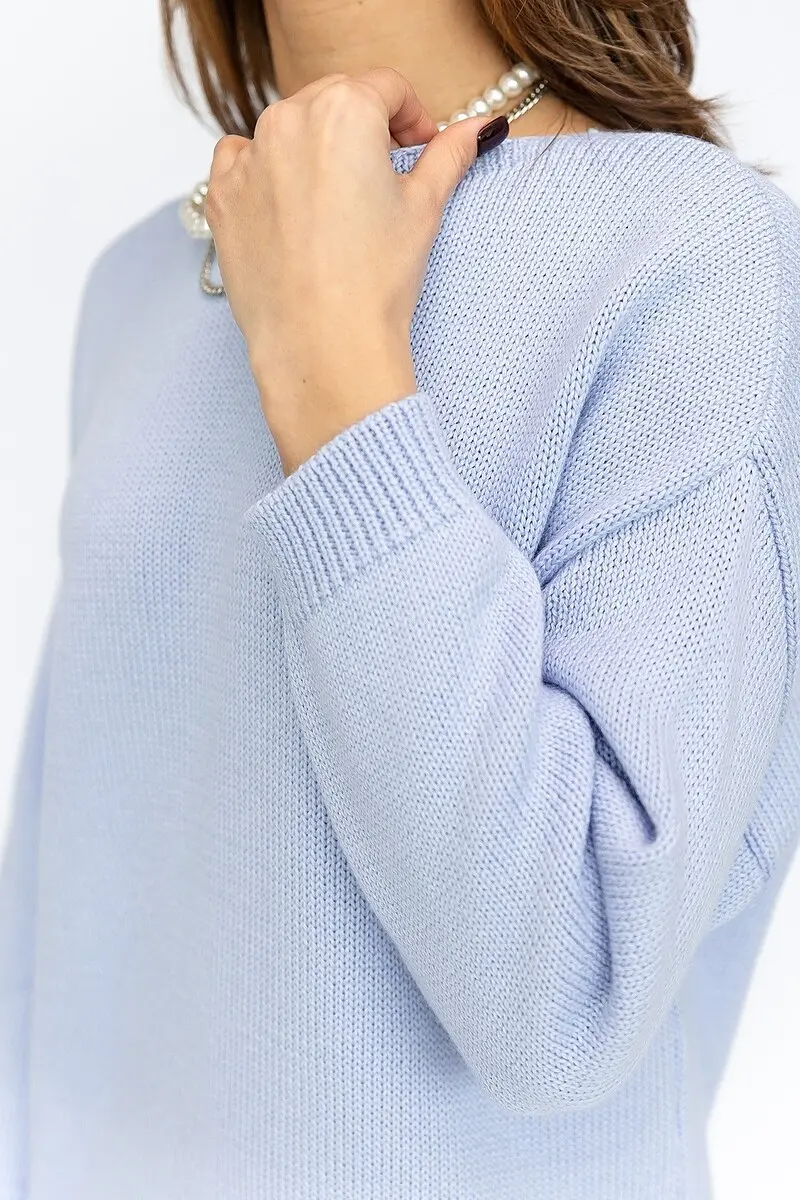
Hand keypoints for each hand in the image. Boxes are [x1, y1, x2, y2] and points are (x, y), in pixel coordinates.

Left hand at [203, 67, 505, 474]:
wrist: (322, 346)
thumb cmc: (374, 282)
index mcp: (345, 110)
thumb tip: (480, 127)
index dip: (412, 117)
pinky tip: (289, 210)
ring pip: (287, 129)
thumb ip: (449, 156)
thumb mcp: (424, 209)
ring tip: (337, 205)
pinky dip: (264, 172)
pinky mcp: (222, 196)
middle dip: (362, 130)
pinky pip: (241, 161)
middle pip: (334, 101)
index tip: (420, 147)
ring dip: (314, 149)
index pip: (386, 88)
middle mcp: (288, 120)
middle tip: (381, 180)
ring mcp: (248, 158)